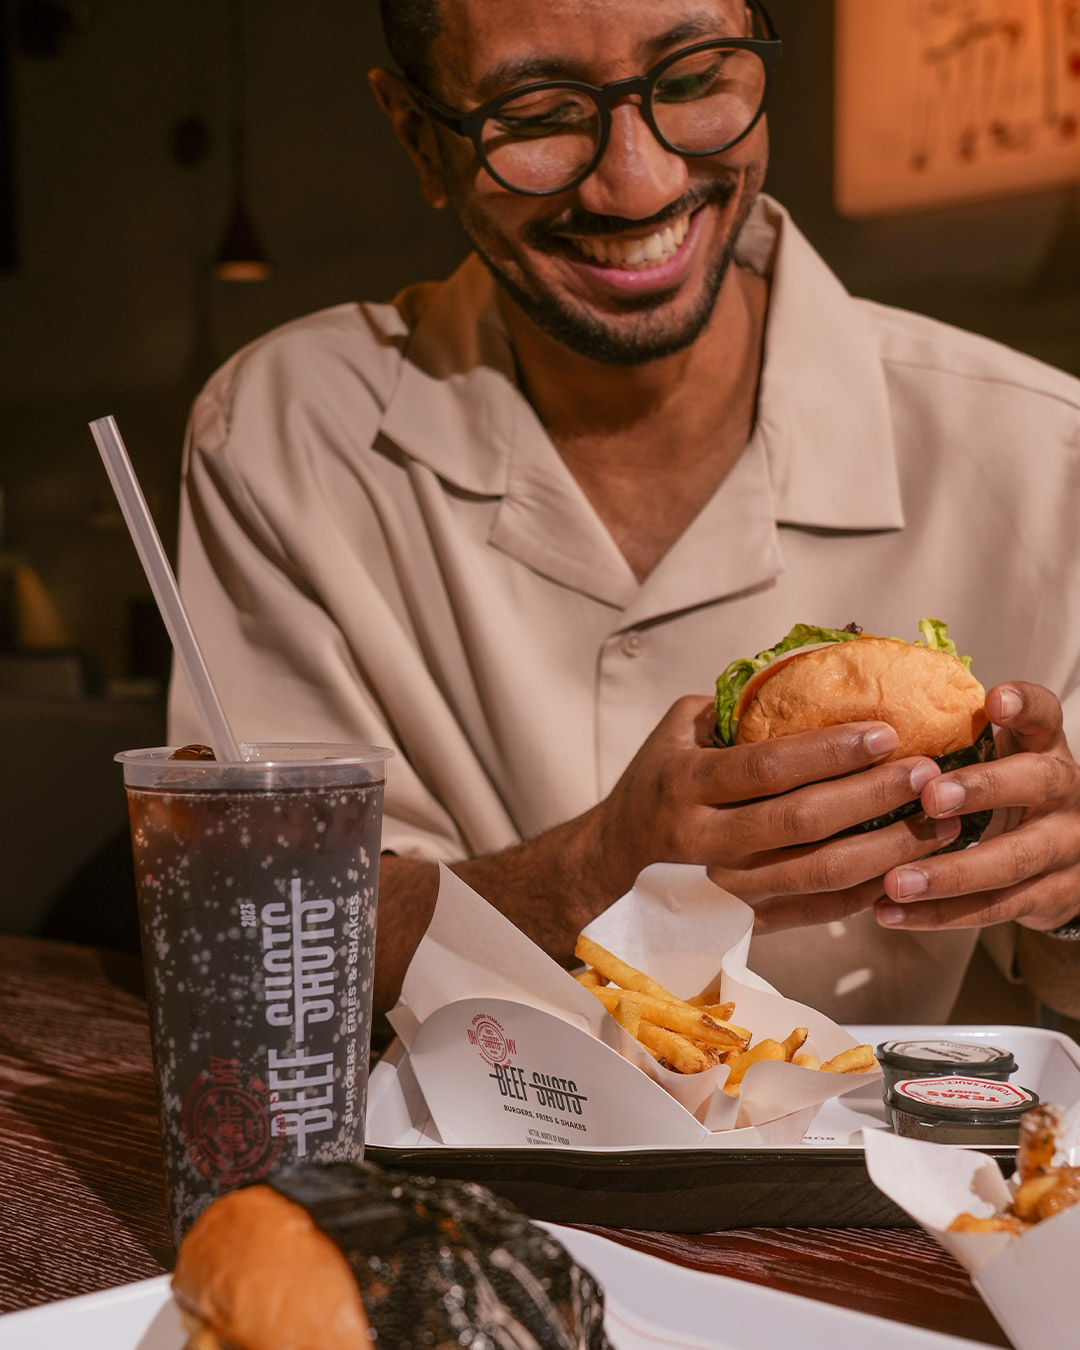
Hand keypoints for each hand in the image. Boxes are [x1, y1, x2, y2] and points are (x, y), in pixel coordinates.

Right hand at [592, 696, 960, 931]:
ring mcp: (726, 890)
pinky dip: (868, 892)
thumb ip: (736, 711)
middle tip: (928, 773)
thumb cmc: (654, 788)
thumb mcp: (675, 734)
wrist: (610, 869)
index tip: (887, 732)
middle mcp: (704, 841)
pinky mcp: (746, 923)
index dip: (831, 751)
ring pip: (819, 874)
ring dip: (888, 849)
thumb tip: (814, 677)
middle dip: (874, 795)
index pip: (768, 767)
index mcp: (685, 785)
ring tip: (939, 823)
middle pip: (802, 822)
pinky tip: (907, 867)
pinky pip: (818, 912)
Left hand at [876, 682, 1079, 933]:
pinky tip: (890, 912)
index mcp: (1044, 749)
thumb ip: (954, 741)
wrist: (1064, 857)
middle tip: (931, 798)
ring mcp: (1062, 848)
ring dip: (949, 874)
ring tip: (895, 881)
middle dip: (982, 790)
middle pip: (1035, 784)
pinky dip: (938, 914)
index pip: (1044, 715)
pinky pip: (992, 908)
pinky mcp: (1049, 897)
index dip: (1024, 706)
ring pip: (1011, 861)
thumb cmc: (1003, 792)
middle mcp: (1062, 793)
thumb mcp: (994, 757)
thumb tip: (863, 724)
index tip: (994, 701)